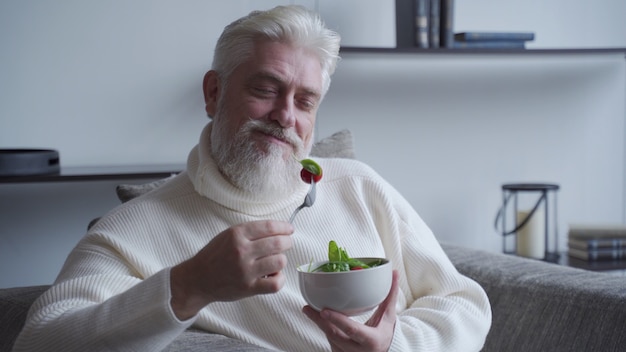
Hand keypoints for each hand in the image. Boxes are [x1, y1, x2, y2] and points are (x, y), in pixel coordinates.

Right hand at [170, 220, 293, 319]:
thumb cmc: (214, 256)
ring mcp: (245, 270)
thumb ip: (250, 232)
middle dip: (287, 242)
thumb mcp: (227, 235)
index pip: (269, 226)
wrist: (197, 279)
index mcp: (237, 234)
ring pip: (280, 261)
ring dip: (281, 260)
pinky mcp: (248, 288)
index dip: (284, 227)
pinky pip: (275, 283)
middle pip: (278, 243)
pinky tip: (273, 275)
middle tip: (287, 243)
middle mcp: (242, 250)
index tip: (289, 229)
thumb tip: (277, 229)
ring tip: (275, 261)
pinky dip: (279, 278)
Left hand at [303, 270, 399, 351]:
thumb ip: (390, 294)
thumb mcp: (389, 316)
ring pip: (330, 338)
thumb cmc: (386, 332)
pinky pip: (329, 341)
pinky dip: (324, 329)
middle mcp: (358, 351)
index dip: (338, 320)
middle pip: (334, 335)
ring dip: (320, 324)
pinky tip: (319, 318)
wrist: (384, 351)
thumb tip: (395, 273)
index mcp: (371, 340)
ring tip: (309, 309)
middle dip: (320, 321)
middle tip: (307, 308)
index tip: (324, 311)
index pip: (352, 330)